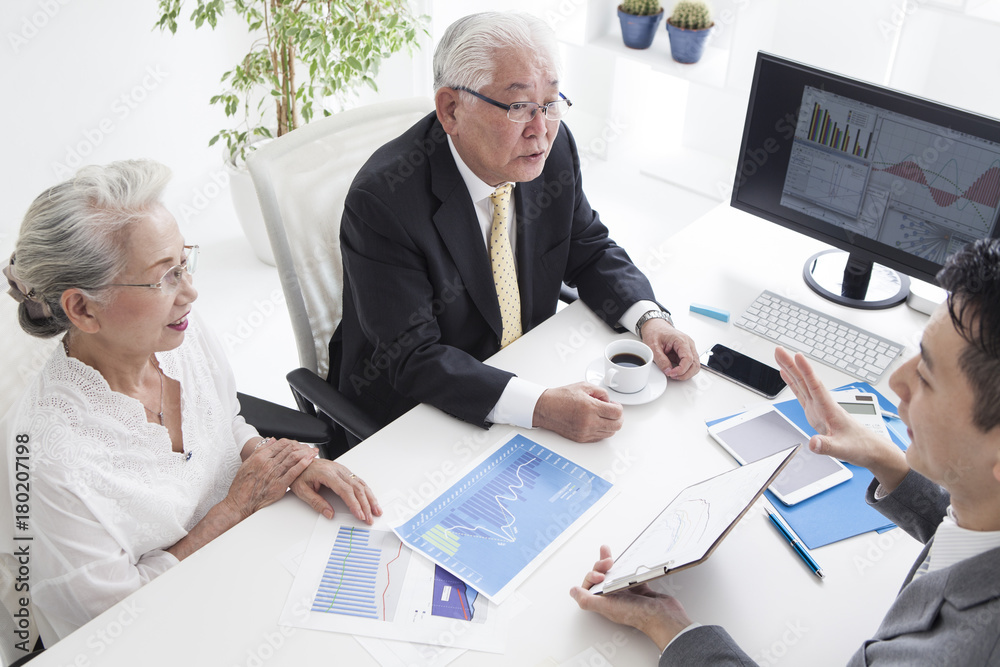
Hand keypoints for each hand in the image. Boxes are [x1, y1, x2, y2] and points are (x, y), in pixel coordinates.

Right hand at [223, 438, 313, 520]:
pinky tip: (309, 461)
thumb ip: (260, 451)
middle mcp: (267, 464)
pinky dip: (302, 465)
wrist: (239, 504)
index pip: (280, 444)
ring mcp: (273, 474)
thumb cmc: (241, 486)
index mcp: (260, 457)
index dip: (291, 442)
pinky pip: (293, 473)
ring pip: (292, 459)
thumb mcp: (247, 464)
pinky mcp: (279, 485)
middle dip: (301, 447)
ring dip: (305, 454)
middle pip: (288, 450)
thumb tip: (272, 440)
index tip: (297, 443)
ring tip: (313, 452)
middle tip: (309, 447)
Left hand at [291, 459, 381, 524]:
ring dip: (370, 498)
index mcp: (328, 474)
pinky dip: (367, 491)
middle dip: (366, 504)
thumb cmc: (299, 474)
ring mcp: (343, 470)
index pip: (346, 490)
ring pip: (361, 484)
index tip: (360, 514)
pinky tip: (371, 499)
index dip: (354, 504)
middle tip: (370, 518)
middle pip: (357, 488)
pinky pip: (359, 481)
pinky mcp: (344, 472)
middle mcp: (338, 470)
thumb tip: (329, 514)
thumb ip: (316, 502)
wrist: (299, 460)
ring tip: (376, 510)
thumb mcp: (302, 490)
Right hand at [533, 382, 622, 441]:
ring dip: (610, 424)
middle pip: (617, 425)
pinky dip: (602, 430)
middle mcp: (589, 422)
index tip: (614, 405)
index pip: (617, 413)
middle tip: (612, 411)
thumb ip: (600, 392)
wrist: (545, 408)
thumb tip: (609, 400)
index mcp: (591, 407)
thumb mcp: (583, 386)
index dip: (618, 408)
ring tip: (603, 416)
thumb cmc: (560, 397)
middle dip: (618, 417)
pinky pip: (599, 438)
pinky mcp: (581, 438)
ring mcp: (585, 432)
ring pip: (610, 433)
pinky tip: (596, 422)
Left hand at [569, 545, 692, 651]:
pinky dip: (626, 567)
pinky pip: (629, 575)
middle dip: (600, 566)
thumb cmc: (638, 614)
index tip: (601, 575)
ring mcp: (627, 593)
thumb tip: (573, 592)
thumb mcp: (608, 607)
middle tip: (608, 562)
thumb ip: (588, 600)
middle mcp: (614, 598)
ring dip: (610, 564)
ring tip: (608, 555)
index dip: (592, 576)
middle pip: (600, 578)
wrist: (663, 616)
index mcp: (604, 603)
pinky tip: (626, 561)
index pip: (589, 586)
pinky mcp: (639, 588)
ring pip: (613, 575)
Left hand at [639, 318, 699, 379]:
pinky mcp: (686, 352)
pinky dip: (684, 370)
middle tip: (673, 376)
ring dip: (686, 373)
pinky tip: (675, 370)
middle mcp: (688, 344)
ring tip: (674, 374)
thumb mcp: (653, 346)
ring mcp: (689, 348)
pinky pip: (690, 364)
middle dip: (685, 374)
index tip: (671, 374)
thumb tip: (668, 370)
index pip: (688, 359)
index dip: (681, 370)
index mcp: (681, 340)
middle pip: (695, 364)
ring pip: (695, 365)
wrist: (655, 326)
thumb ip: (661, 360)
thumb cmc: (655, 332)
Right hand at [774, 347, 907, 490]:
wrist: (870, 449)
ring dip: (790, 370)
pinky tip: (787, 375)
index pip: (816, 386)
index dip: (807, 371)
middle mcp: (823, 404)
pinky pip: (801, 394)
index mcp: (830, 410)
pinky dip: (792, 383)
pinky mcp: (815, 413)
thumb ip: (827, 446)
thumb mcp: (843, 450)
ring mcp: (818, 408)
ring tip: (780, 357)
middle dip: (792, 364)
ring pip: (802, 384)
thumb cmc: (860, 446)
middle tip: (779, 350)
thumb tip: (812, 443)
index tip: (797, 356)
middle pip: (805, 380)